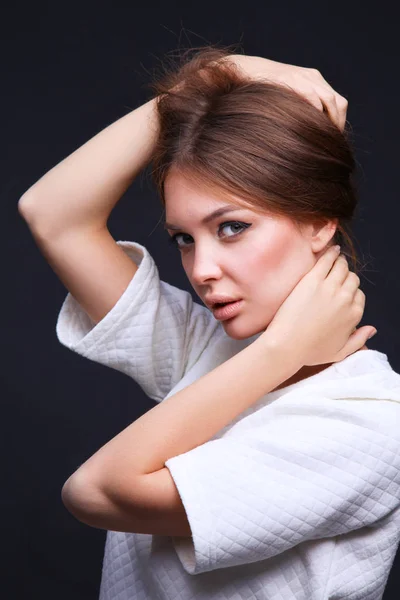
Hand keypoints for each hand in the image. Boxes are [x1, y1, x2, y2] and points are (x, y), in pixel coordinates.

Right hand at [222, 54, 347, 131]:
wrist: (244, 70)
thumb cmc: (263, 91)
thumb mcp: (286, 99)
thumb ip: (299, 110)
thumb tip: (309, 137)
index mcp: (314, 81)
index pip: (338, 103)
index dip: (338, 123)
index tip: (334, 142)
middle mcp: (312, 77)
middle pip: (337, 103)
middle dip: (336, 125)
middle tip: (331, 145)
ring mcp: (301, 76)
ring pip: (328, 99)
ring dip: (329, 122)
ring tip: (322, 140)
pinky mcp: (289, 78)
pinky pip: (310, 95)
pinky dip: (315, 112)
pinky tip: (309, 128)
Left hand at [260, 245, 375, 367]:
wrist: (287, 345)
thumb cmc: (309, 352)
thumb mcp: (340, 352)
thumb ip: (358, 340)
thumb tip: (372, 329)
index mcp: (354, 315)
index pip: (359, 295)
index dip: (351, 292)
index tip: (342, 291)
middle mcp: (345, 299)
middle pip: (352, 279)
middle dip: (346, 277)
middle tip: (338, 273)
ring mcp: (330, 288)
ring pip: (342, 267)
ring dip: (340, 262)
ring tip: (335, 259)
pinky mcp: (313, 280)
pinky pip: (327, 261)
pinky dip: (331, 253)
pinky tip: (331, 250)